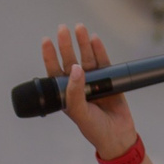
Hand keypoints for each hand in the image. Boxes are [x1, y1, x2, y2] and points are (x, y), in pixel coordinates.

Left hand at [45, 23, 137, 159]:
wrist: (118, 136)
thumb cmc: (94, 128)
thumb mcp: (79, 112)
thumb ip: (74, 92)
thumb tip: (75, 68)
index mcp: (66, 94)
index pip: (55, 72)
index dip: (50, 56)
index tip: (46, 41)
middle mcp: (78, 86)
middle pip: (70, 60)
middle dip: (66, 44)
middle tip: (62, 29)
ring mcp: (94, 82)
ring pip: (86, 58)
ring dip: (82, 43)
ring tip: (79, 27)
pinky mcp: (109, 80)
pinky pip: (103, 61)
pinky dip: (98, 50)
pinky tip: (94, 38)